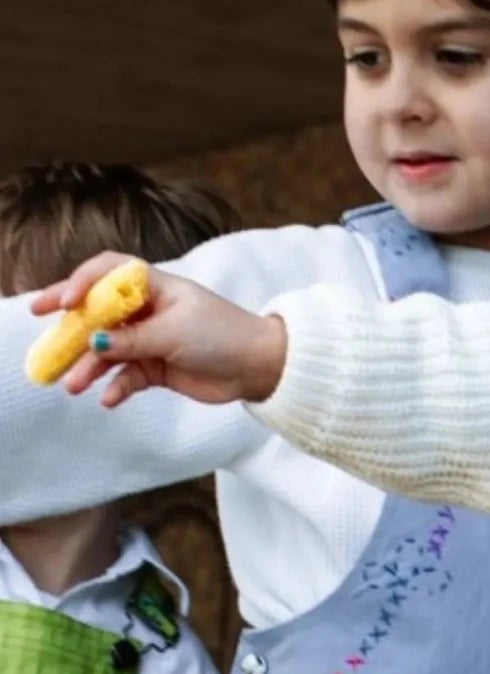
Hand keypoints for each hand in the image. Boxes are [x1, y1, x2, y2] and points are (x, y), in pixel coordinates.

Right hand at [36, 251, 287, 408]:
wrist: (260, 367)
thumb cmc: (223, 335)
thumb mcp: (174, 332)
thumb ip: (133, 339)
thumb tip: (95, 344)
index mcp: (153, 288)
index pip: (106, 274)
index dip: (81, 284)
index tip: (64, 303)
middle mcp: (147, 311)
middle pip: (97, 315)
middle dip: (70, 328)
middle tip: (44, 341)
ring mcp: (150, 340)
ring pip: (108, 352)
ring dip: (89, 368)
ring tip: (74, 384)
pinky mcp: (157, 368)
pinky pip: (126, 377)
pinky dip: (116, 387)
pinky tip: (108, 399)